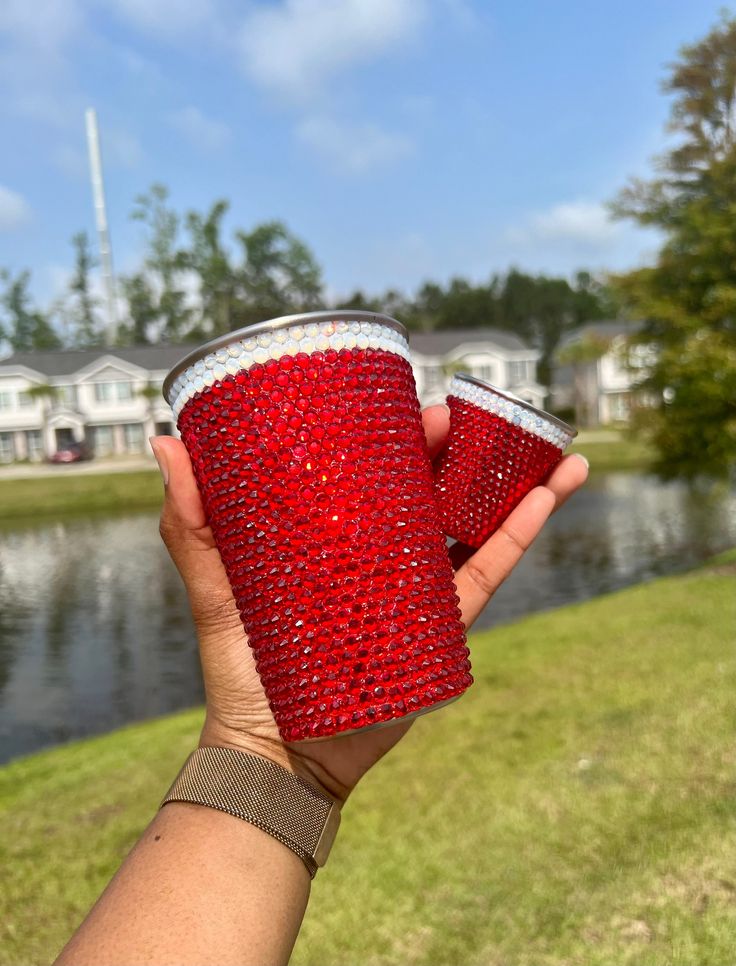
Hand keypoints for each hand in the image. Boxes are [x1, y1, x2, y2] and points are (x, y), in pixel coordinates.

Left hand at [150, 407, 586, 804]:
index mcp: (338, 540)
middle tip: (469, 412)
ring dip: (518, 486)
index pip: (377, 477)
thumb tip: (167, 441)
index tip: (416, 402)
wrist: (275, 754)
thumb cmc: (240, 671)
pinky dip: (520, 536)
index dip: (401, 436)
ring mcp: (417, 591)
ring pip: (474, 525)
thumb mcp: (215, 587)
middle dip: (459, 449)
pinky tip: (550, 497)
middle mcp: (382, 559)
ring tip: (555, 450)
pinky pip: (489, 574)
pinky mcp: (442, 628)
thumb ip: (191, 523)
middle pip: (431, 491)